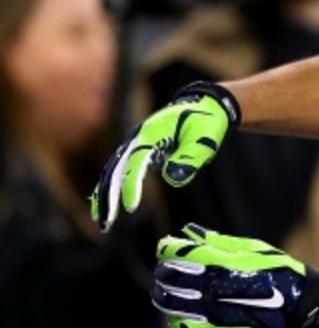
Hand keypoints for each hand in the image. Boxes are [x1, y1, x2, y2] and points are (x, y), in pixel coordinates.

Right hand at [89, 82, 239, 230]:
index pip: (136, 161)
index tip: (131, 207)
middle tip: (105, 222)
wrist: (205, 105)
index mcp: (153, 132)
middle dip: (108, 195)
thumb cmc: (206, 123)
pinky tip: (107, 206)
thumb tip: (172, 178)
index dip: (131, 184)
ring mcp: (137, 143)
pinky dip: (112, 187)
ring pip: (114, 170)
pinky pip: (121, 171)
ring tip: (103, 221)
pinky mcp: (141, 151)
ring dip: (106, 195)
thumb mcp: (204, 140)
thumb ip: (190, 157)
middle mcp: (139, 137)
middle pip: (116, 167)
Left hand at [151, 223, 318, 327]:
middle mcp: (212, 287)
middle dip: (164, 271)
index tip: (167, 247)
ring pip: (171, 303)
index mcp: (222, 262)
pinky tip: (182, 311)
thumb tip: (190, 233)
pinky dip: (178, 318)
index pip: (178, 253)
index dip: (168, 249)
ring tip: (169, 290)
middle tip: (166, 268)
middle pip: (169, 277)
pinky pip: (185, 326)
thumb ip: (220, 242)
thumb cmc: (281, 272)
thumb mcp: (254, 249)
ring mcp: (212, 311)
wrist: (302, 307)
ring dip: (165, 294)